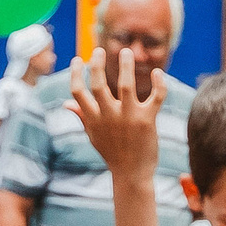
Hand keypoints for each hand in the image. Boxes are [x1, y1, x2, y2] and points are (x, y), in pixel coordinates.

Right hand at [72, 49, 162, 183]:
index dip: (75, 73)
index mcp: (94, 119)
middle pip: (97, 84)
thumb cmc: (113, 153)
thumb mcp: (94, 135)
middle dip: (96, 64)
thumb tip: (66, 103)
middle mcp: (109, 116)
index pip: (77, 92)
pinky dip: (158, 83)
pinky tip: (157, 73)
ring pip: (126, 85)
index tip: (77, 59)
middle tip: (99, 50)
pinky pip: (155, 97)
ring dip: (126, 65)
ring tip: (127, 51)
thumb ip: (82, 116)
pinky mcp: (147, 121)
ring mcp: (128, 118)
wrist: (132, 175)